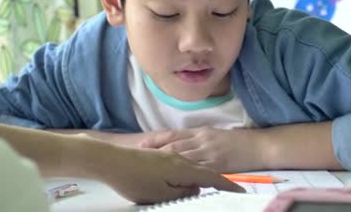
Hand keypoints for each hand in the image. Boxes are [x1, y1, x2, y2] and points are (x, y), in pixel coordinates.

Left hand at [100, 145, 244, 203]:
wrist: (110, 160)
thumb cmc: (135, 180)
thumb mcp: (161, 195)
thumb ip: (182, 193)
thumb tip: (196, 190)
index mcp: (183, 168)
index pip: (211, 177)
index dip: (227, 185)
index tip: (240, 191)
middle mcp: (179, 157)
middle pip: (202, 170)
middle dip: (214, 180)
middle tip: (225, 190)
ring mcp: (168, 155)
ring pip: (190, 165)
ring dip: (199, 175)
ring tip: (203, 186)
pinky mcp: (157, 156)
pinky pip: (179, 163)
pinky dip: (185, 171)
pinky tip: (180, 176)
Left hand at [139, 127, 262, 172]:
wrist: (261, 146)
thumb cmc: (240, 141)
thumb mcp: (215, 135)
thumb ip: (199, 140)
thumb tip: (181, 147)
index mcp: (200, 132)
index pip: (173, 134)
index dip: (157, 139)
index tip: (142, 143)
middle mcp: (202, 140)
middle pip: (174, 145)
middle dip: (155, 150)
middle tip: (139, 155)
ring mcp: (209, 152)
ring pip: (183, 156)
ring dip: (165, 161)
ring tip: (149, 167)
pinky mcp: (217, 164)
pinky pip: (197, 169)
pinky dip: (184, 173)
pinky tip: (173, 178)